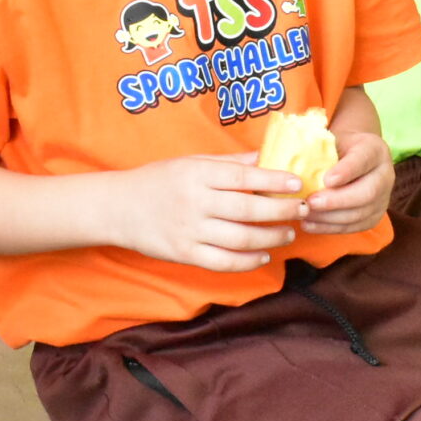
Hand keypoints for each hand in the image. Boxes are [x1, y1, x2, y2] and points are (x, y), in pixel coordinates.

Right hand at [117, 153, 307, 271]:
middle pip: (247, 210)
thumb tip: (265, 158)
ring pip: (240, 238)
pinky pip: (223, 262)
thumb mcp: (190, 162)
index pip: (243, 177)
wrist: (118, 208)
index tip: (296, 183)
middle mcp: (194, 202)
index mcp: (197, 174)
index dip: (273, 181)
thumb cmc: (158, 180)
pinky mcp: (184, 254)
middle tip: (302, 210)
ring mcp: (189, 230)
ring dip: (271, 237)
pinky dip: (248, 261)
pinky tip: (264, 255)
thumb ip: (229, 163)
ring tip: (288, 233)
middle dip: (281, 211)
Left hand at [304, 129, 393, 235]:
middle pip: (367, 193)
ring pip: (360, 214)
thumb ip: (320, 150)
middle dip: (337, 200)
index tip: (326, 180)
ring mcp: (383, 199)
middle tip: (311, 202)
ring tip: (306, 213)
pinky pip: (353, 227)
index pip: (363, 160)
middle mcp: (385, 175)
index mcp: (375, 150)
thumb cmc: (337, 148)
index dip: (346, 171)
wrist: (353, 157)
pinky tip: (309, 224)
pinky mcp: (374, 217)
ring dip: (329, 217)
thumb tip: (296, 165)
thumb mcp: (332, 140)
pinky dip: (329, 228)